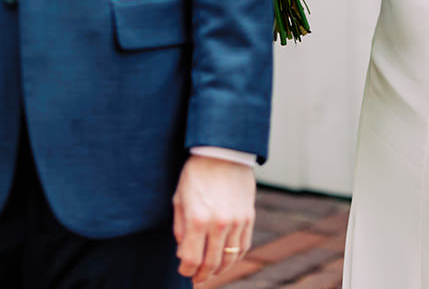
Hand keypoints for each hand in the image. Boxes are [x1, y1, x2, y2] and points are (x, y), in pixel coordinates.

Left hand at [172, 153, 255, 282]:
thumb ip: (181, 229)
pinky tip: (227, 259)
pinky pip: (243, 246)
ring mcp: (237, 221)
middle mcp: (219, 223)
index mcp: (198, 219)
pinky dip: (235, 257)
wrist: (223, 151)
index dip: (186, 270)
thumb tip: (184, 254)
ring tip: (211, 272)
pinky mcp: (249, 217)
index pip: (192, 259)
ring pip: (230, 257)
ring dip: (219, 269)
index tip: (184, 271)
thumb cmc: (196, 173)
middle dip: (202, 274)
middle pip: (211, 263)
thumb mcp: (180, 199)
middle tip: (197, 278)